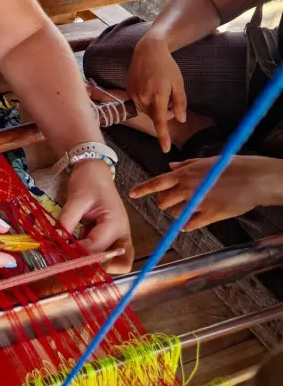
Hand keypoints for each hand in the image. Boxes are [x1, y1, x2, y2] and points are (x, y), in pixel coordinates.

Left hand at [58, 160, 133, 272]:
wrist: (94, 171)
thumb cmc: (88, 181)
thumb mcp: (76, 198)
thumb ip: (67, 220)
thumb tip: (57, 240)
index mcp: (115, 223)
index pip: (97, 248)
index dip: (78, 254)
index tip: (59, 252)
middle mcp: (121, 233)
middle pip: (121, 263)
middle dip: (99, 267)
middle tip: (74, 263)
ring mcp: (118, 236)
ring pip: (115, 262)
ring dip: (96, 264)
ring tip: (72, 257)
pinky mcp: (110, 238)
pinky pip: (104, 254)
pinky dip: (90, 256)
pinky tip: (72, 249)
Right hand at [128, 34, 186, 152]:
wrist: (148, 51)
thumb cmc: (166, 66)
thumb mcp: (178, 83)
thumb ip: (180, 103)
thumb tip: (179, 119)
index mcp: (158, 95)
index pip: (160, 121)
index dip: (163, 136)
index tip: (165, 149)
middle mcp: (144, 97)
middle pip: (155, 116)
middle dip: (164, 112)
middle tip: (170, 97)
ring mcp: (134, 94)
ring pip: (147, 110)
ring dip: (155, 106)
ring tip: (160, 89)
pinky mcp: (129, 91)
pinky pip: (140, 103)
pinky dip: (147, 100)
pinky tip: (151, 86)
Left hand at [129, 155, 281, 230]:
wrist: (254, 178)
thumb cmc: (232, 167)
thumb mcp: (205, 161)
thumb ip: (186, 165)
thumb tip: (171, 167)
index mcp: (184, 174)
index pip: (156, 182)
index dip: (142, 189)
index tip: (132, 194)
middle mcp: (187, 188)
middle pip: (163, 202)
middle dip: (165, 203)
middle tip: (174, 202)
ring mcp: (197, 203)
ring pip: (175, 214)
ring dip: (179, 213)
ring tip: (192, 207)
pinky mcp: (208, 215)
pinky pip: (189, 225)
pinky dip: (188, 224)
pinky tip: (193, 220)